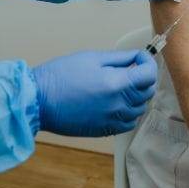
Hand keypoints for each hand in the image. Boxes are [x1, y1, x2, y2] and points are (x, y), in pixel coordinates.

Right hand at [31, 49, 156, 136]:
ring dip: (137, 95)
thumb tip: (136, 57)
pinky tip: (116, 101)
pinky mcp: (104, 130)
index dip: (148, 62)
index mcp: (117, 84)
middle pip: (147, 92)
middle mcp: (119, 105)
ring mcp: (112, 120)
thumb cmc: (61, 76)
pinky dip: (128, 112)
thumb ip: (119, 59)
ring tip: (122, 84)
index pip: (149, 75)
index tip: (139, 57)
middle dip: (144, 77)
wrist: (39, 101)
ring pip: (139, 109)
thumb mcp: (92, 58)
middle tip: (132, 68)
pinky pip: (128, 122)